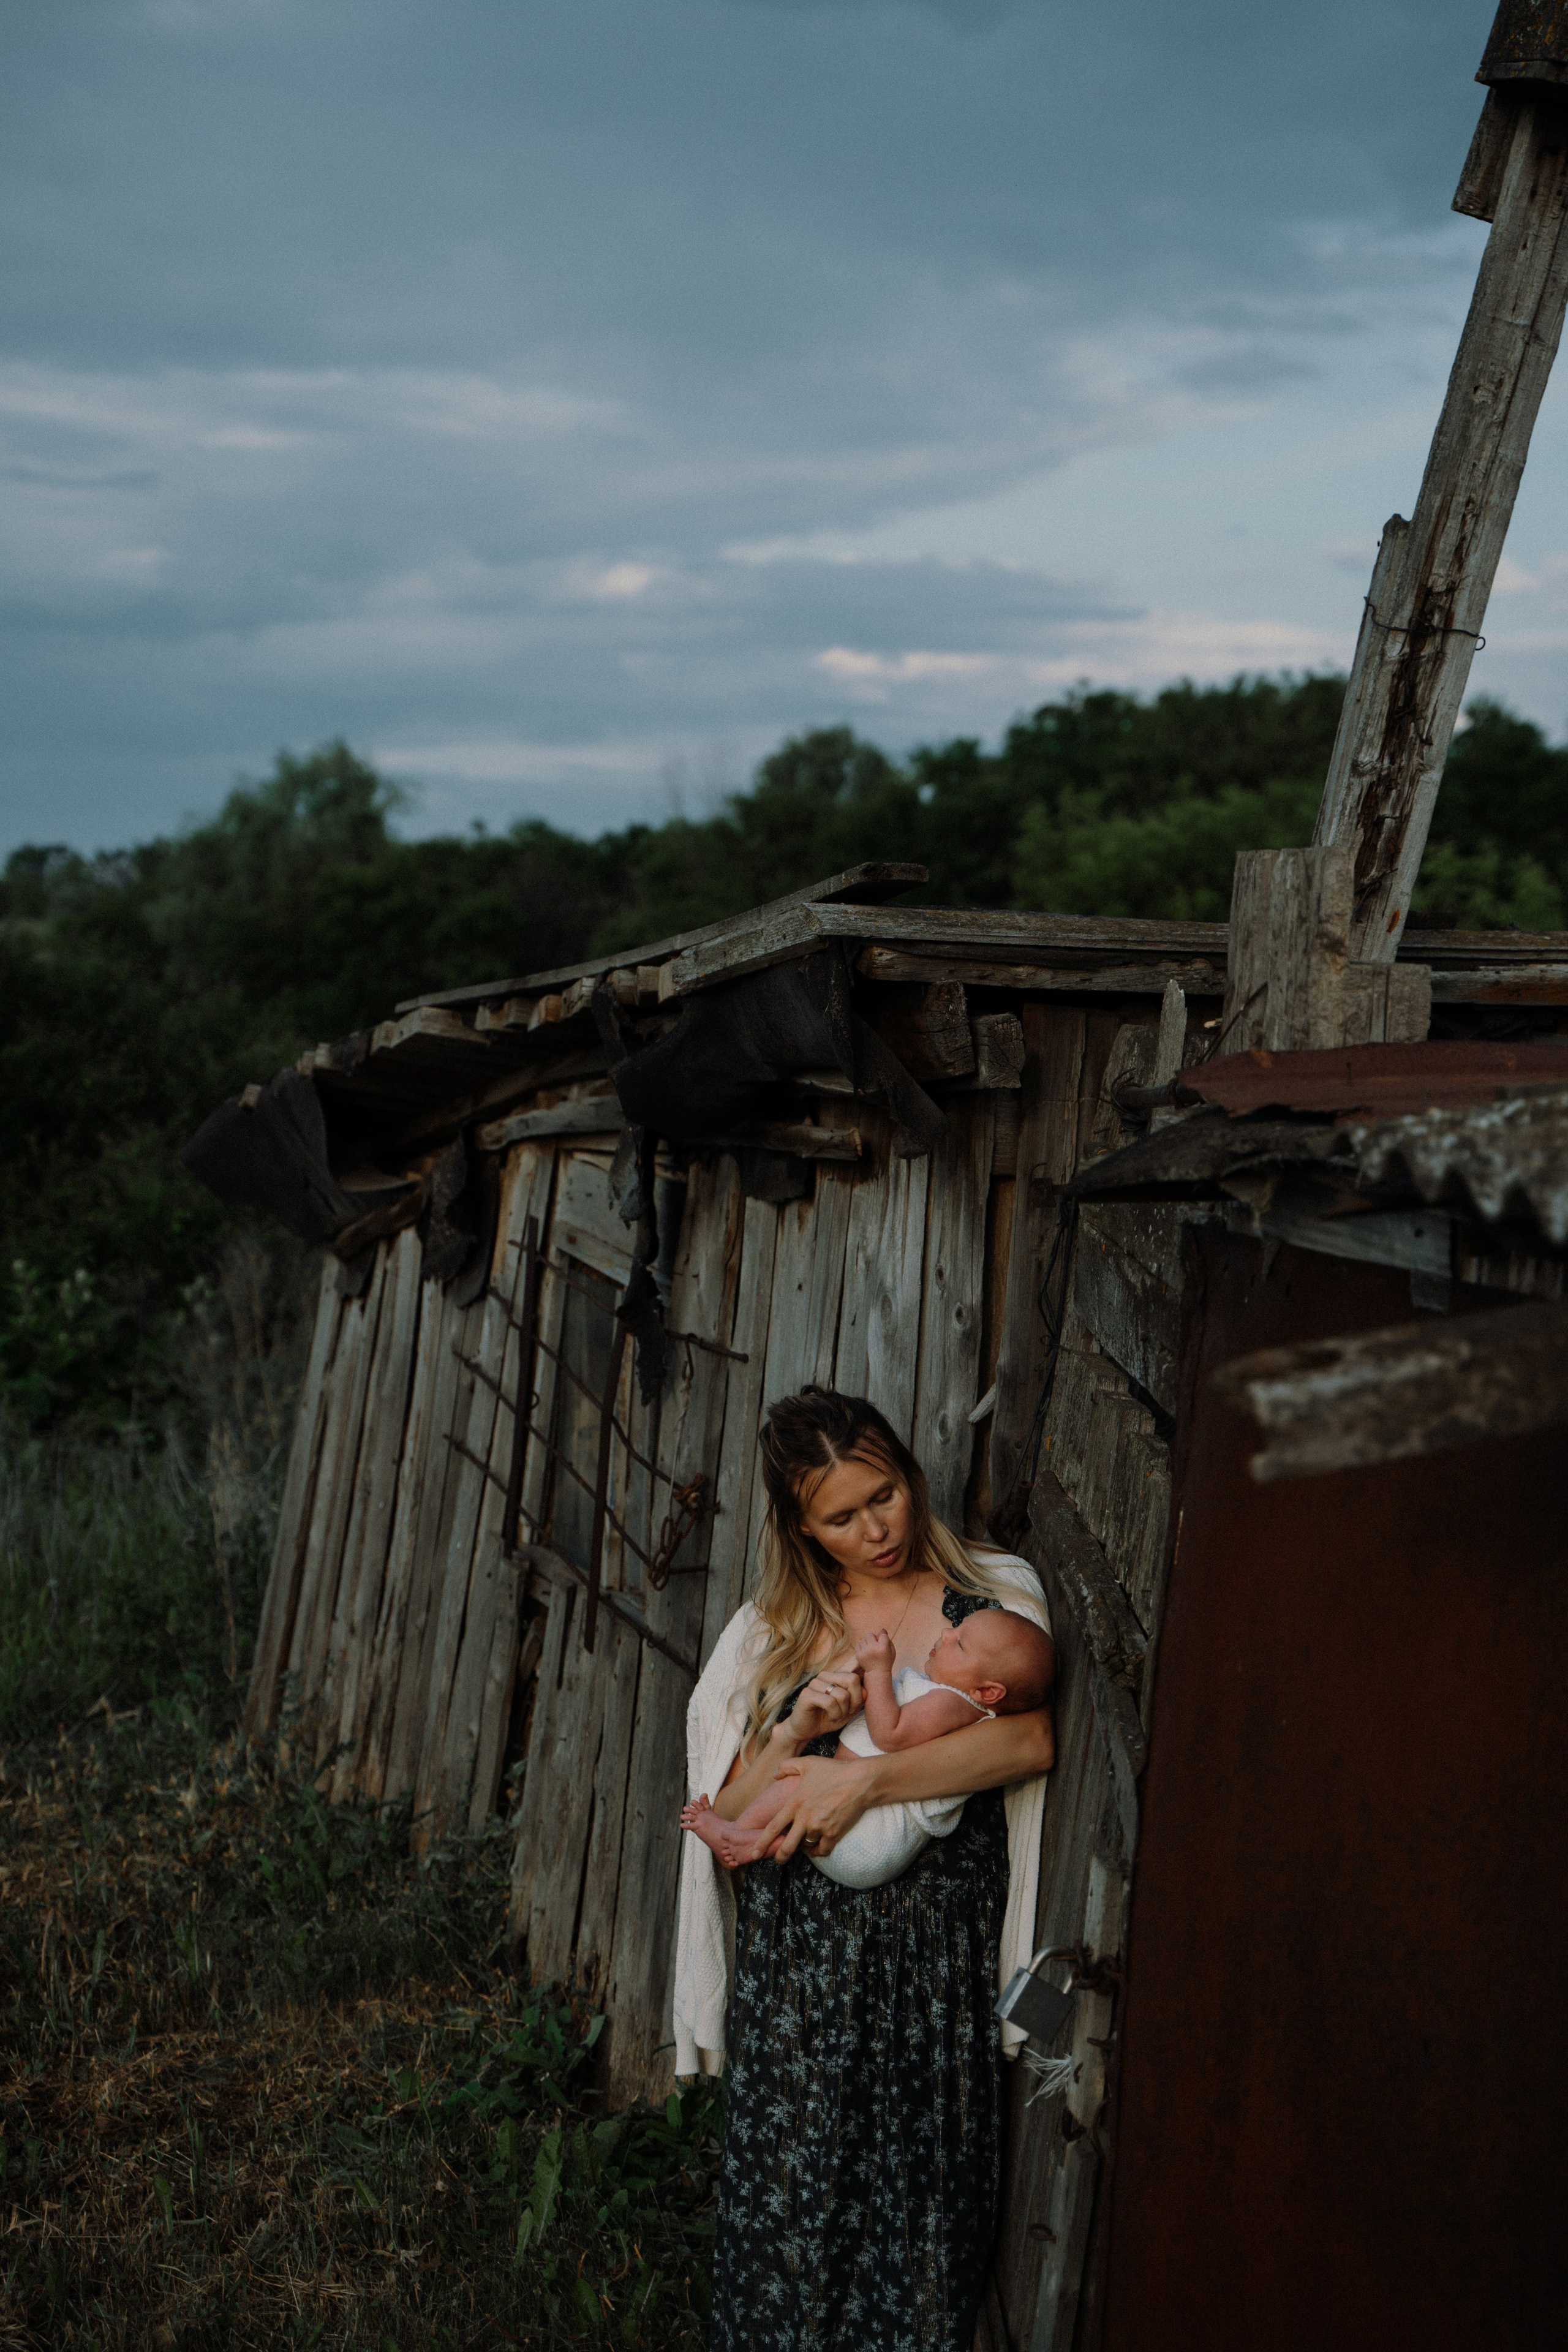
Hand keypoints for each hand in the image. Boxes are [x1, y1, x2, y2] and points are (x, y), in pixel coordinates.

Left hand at [757, 1753, 877, 1860]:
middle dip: (780, 1857)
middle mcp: (805, 1819)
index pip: (773, 1828)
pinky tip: (817, 1846)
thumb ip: (786, 1766)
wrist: (859, 1781)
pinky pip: (822, 1850)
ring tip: (803, 1842)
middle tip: (778, 1860)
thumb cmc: (833, 1770)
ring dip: (802, 1847)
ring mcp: (820, 1828)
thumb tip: (774, 1774)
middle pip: (787, 1847)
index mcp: (795, 1804)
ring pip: (805, 1847)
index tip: (754, 1853)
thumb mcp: (807, 1763)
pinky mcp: (834, 1834)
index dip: (762, 1843)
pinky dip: (818, 1850)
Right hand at [783, 1664, 864, 1746]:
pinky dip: (834, 1714)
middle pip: (852, 1680)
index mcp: (835, 1675)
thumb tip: (865, 1691)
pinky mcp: (807, 1694)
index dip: (859, 1693)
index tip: (852, 1707)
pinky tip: (830, 1717)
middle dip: (854, 1702)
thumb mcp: (849, 1710)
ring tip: (835, 1715)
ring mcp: (815, 1683)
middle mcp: (825, 1675)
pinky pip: (830, 1703)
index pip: (855, 1674)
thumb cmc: (828, 1718)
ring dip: (842, 1711)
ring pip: (842, 1695)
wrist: (805, 1731)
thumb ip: (859, 1700)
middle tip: (846, 1712)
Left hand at [853, 1628, 893, 1671]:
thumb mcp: (892, 1651)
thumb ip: (888, 1639)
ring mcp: (864, 1652)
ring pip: (863, 1639)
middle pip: (870, 1635)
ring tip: (870, 1649)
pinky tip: (866, 1651)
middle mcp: (873, 1649)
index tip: (883, 1645)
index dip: (883, 1639)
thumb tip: (883, 1630)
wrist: (877, 1673)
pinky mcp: (858, 1655)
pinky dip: (862, 1646)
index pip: (882, 1635)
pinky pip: (858, 1644)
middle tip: (875, 1645)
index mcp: (882, 1648)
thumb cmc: (886, 1661)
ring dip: (867, 1643)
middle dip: (873, 1639)